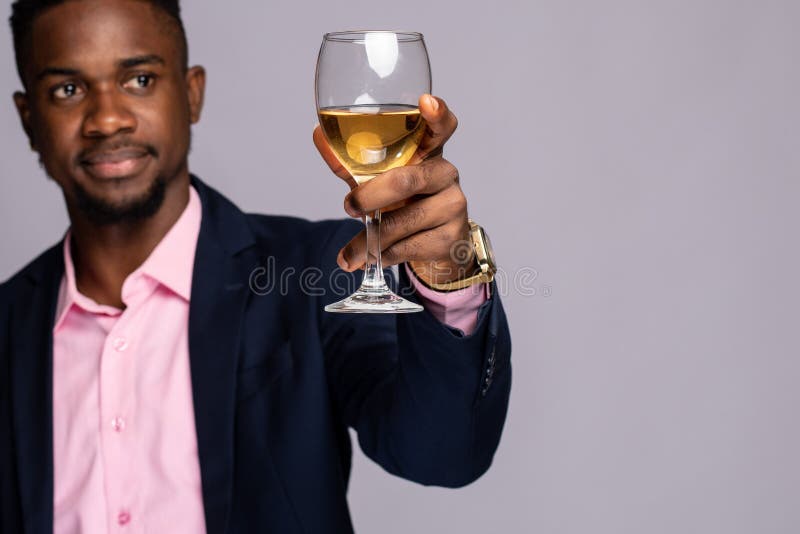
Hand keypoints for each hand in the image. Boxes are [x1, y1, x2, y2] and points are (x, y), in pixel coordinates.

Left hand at [313, 94, 477, 285]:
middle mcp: (445, 173)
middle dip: (369, 197)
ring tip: (348, 255)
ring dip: (369, 240)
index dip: (436, 113)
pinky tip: (374, 258)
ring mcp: (453, 205)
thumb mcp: (377, 180)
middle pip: (405, 180)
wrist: (435, 247)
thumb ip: (350, 161)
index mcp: (428, 152)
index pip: (442, 126)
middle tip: (348, 208)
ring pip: (403, 222)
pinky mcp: (451, 237)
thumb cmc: (403, 202)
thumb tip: (319, 135)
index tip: (425, 102)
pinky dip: (383, 255)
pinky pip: (408, 247)